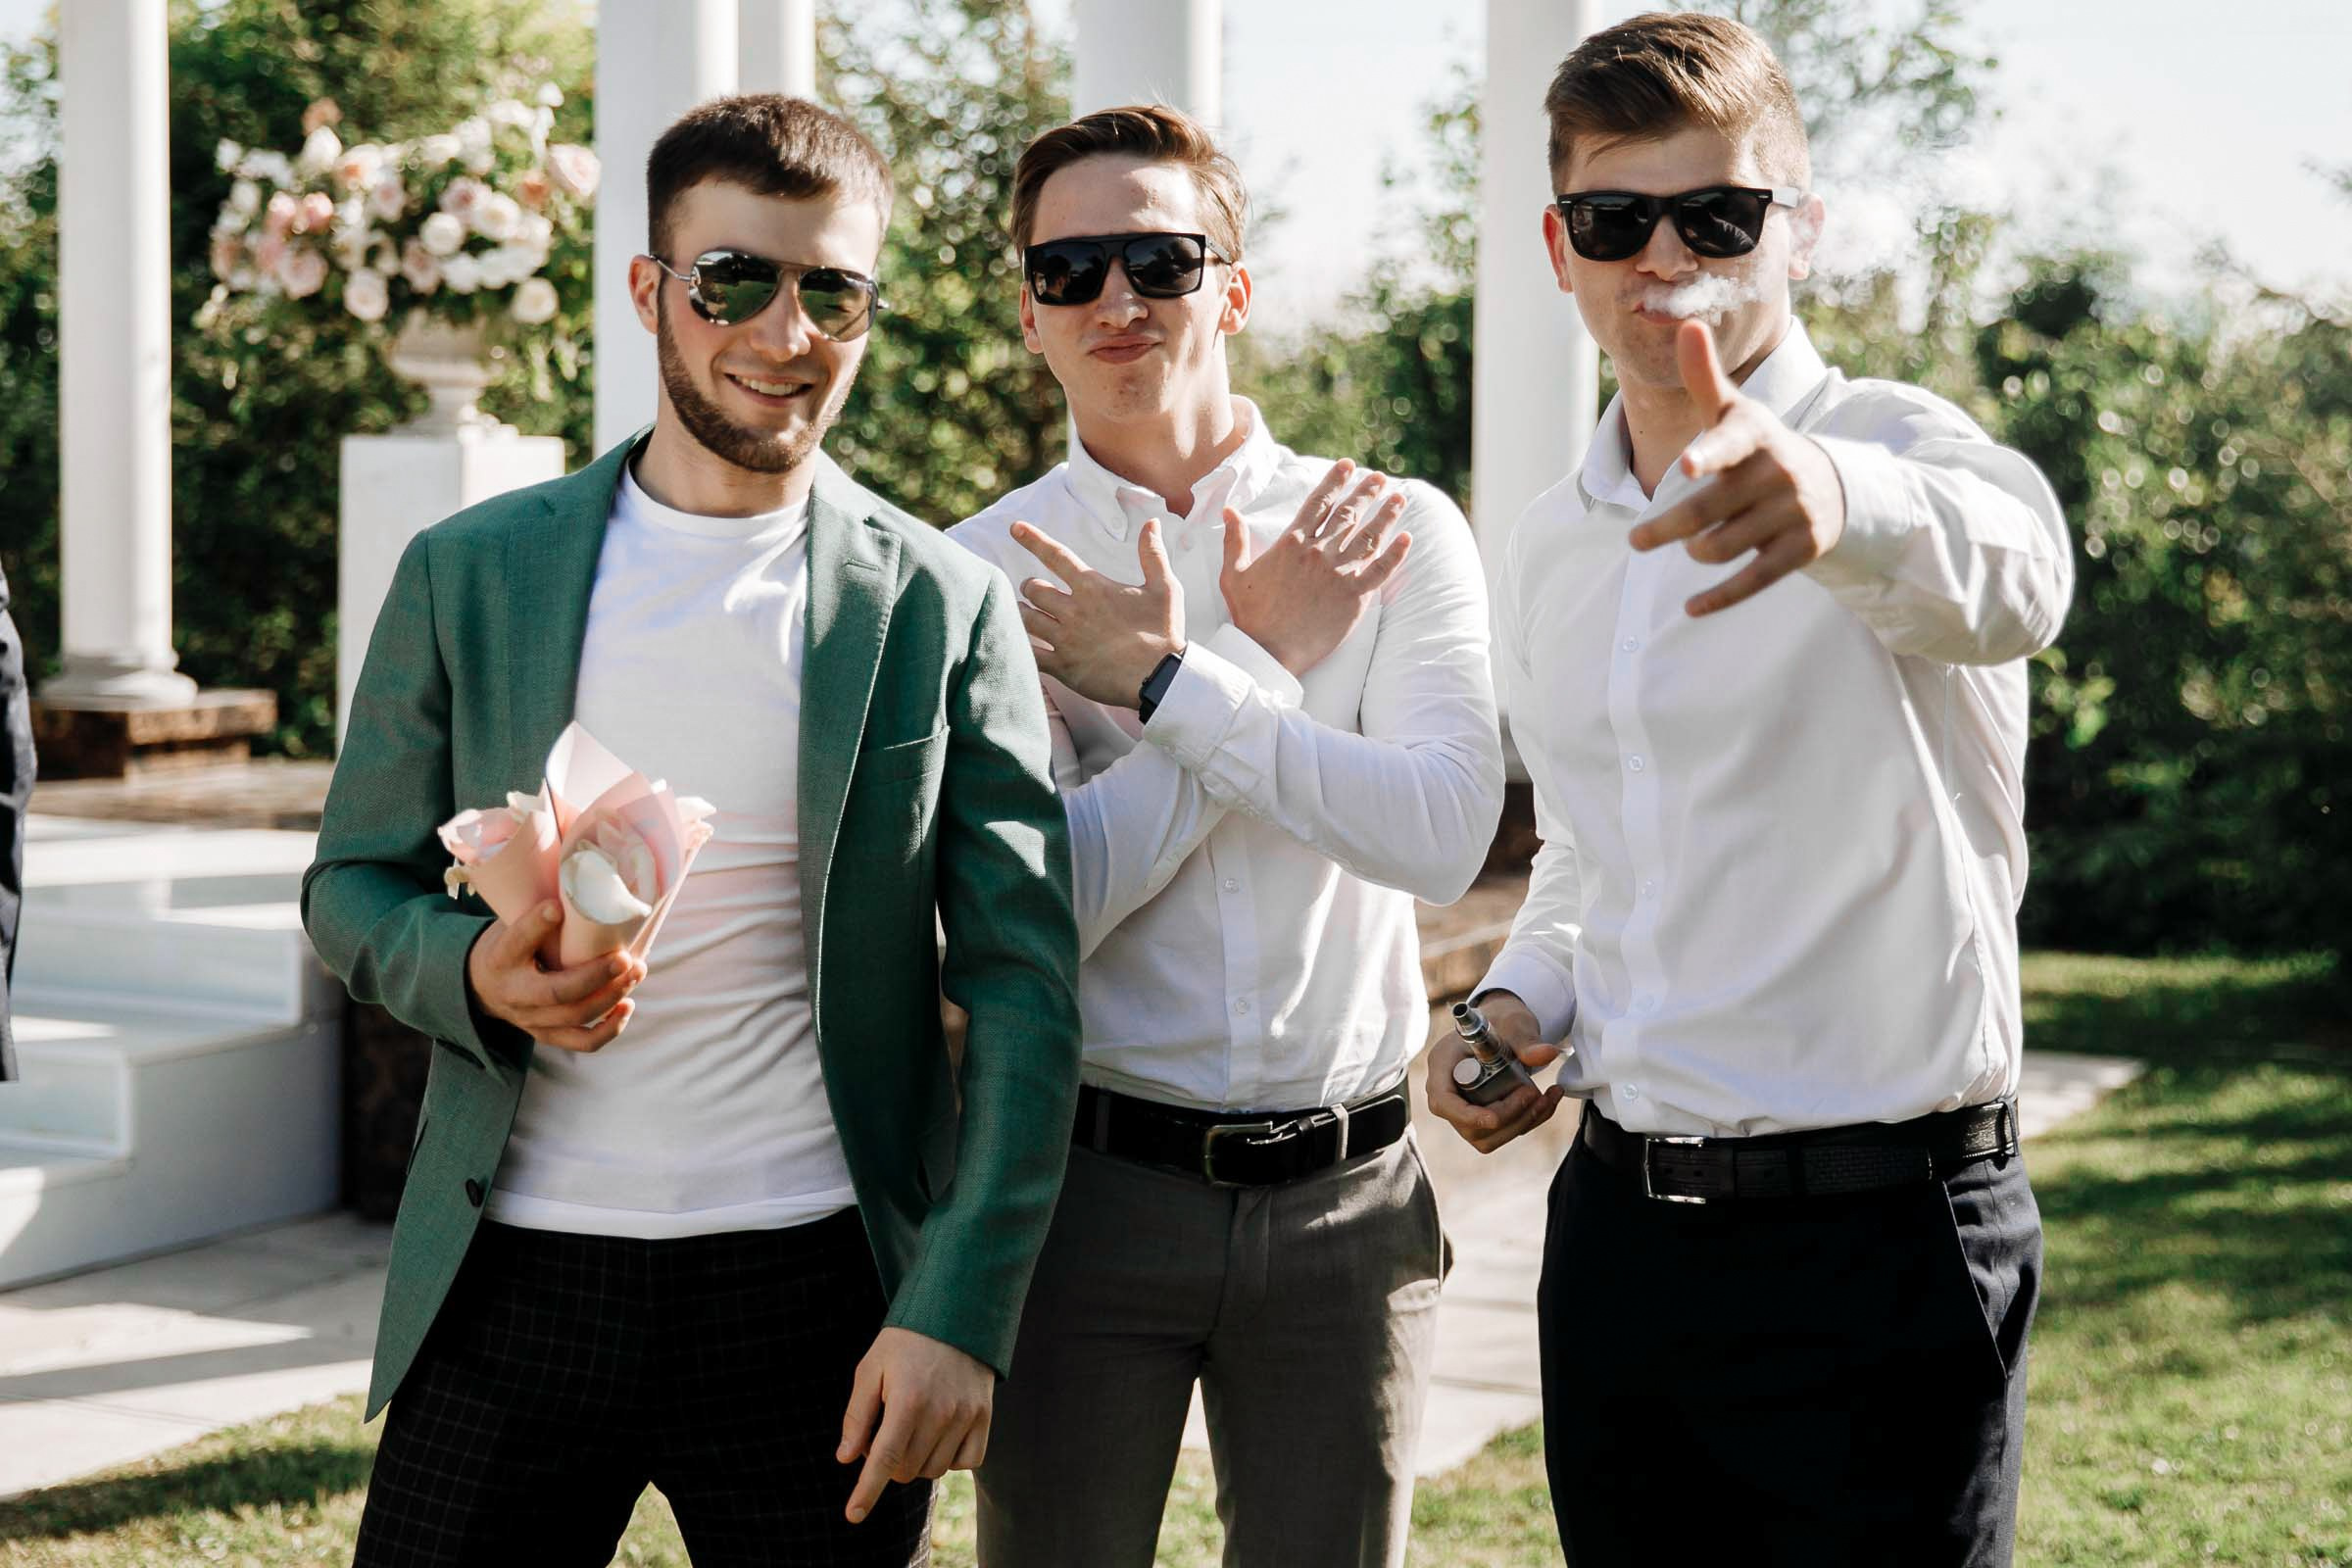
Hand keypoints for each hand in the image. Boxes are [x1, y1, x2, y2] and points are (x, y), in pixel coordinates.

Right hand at [464, 900, 645, 1052]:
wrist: (482, 986)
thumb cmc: (510, 946)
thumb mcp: (510, 924)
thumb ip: (538, 912)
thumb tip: (581, 875)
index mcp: (501, 958)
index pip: (516, 941)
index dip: (535, 924)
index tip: (555, 907)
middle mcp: (515, 994)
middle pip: (558, 992)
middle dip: (596, 976)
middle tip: (625, 957)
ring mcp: (532, 1019)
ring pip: (576, 1016)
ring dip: (613, 996)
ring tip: (637, 970)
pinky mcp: (548, 1034)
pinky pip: (582, 1042)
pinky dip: (609, 1029)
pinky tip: (628, 1006)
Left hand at [837, 1326, 994, 1523]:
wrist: (957, 1313)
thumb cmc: (906, 1342)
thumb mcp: (871, 1368)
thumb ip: (857, 1415)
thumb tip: (847, 1458)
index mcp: (907, 1400)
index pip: (884, 1459)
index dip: (867, 1491)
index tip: (853, 1515)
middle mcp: (940, 1413)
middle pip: (906, 1470)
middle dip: (888, 1462)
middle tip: (886, 1431)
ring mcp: (966, 1416)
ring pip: (933, 1470)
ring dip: (917, 1461)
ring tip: (913, 1428)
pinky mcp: (984, 1416)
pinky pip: (966, 1462)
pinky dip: (950, 1459)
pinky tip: (940, 1435)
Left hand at [1012, 519, 1185, 708]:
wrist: (1160, 677)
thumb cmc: (1163, 631)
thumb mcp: (1165, 587)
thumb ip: (1152, 554)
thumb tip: (1151, 524)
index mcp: (1093, 587)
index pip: (1056, 555)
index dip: (1033, 539)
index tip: (1016, 528)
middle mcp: (1073, 610)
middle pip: (1034, 589)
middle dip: (1031, 586)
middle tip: (1034, 589)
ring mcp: (1065, 639)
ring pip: (1026, 619)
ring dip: (1023, 612)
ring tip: (1025, 611)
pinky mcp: (1063, 666)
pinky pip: (1030, 654)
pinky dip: (1022, 646)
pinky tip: (1021, 643)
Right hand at [1220, 460, 1412, 676]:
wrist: (1269, 650)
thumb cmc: (1250, 615)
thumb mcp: (1233, 574)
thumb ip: (1234, 540)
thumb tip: (1229, 511)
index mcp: (1291, 542)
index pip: (1319, 503)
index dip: (1335, 481)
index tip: (1348, 465)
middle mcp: (1318, 552)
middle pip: (1348, 514)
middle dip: (1366, 492)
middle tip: (1379, 479)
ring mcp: (1338, 573)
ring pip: (1368, 536)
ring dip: (1386, 515)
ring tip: (1399, 499)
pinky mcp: (1353, 596)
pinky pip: (1380, 570)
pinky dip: (1396, 554)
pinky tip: (1408, 538)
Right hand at [1425, 991, 1566, 1153]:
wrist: (1504, 1025)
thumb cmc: (1501, 1020)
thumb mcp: (1513, 1024)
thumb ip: (1526, 1040)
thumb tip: (1547, 1054)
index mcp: (1443, 1064)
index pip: (1443, 1101)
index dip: (1466, 1116)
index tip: (1494, 1117)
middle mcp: (1449, 1091)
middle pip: (1468, 1126)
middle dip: (1507, 1117)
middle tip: (1534, 1092)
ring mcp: (1465, 1108)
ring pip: (1487, 1138)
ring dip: (1522, 1123)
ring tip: (1547, 1097)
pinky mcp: (1483, 1117)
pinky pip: (1503, 1132)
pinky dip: (1530, 1121)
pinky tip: (1549, 1100)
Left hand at [1629, 318, 1847, 616]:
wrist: (1831, 485)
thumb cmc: (1761, 447)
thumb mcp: (1735, 413)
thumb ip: (1703, 378)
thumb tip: (1686, 324)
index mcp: (1754, 437)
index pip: (1729, 444)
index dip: (1708, 454)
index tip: (1686, 466)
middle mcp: (1776, 474)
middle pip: (1706, 511)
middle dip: (1665, 530)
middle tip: (1636, 541)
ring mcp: (1791, 514)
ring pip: (1721, 547)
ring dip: (1695, 553)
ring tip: (1689, 546)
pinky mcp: (1800, 550)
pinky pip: (1751, 582)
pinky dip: (1719, 599)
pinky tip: (1691, 609)